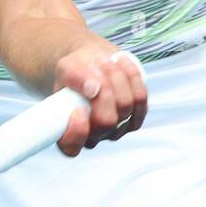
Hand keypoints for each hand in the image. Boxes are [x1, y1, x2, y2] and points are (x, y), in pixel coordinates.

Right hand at [54, 41, 147, 156]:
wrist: (91, 62)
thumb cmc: (74, 70)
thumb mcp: (65, 68)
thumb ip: (73, 78)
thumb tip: (93, 89)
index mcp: (69, 131)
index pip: (71, 146)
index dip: (77, 132)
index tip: (78, 108)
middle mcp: (94, 135)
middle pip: (106, 121)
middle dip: (104, 89)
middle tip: (94, 66)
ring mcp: (116, 129)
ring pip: (125, 106)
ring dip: (116, 77)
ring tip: (104, 60)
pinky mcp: (135, 117)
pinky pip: (140, 98)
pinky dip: (132, 77)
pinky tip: (122, 63)